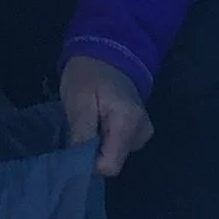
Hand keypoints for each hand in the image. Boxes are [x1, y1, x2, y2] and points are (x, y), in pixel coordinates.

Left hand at [60, 51, 154, 177]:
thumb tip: (79, 166)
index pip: (110, 166)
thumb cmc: (88, 74)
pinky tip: (99, 122)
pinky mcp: (140, 129)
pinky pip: (120, 146)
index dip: (89, 162)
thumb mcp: (78, 101)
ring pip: (115, 155)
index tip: (75, 145)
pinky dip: (106, 139)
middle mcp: (142, 131)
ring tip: (90, 121)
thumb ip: (82, 135)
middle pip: (113, 161)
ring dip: (99, 144)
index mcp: (128, 123)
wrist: (107, 52)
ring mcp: (143, 131)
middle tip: (81, 127)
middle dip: (93, 151)